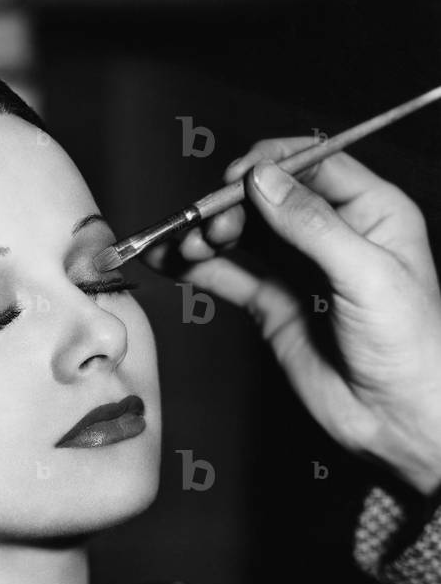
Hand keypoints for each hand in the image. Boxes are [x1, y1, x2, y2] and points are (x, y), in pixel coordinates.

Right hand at [141, 138, 440, 496]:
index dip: (271, 164)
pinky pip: (229, 276)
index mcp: (371, 212)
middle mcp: (332, 234)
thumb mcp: (367, 274)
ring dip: (208, 233)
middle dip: (231, 204)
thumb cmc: (411, 346)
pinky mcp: (274, 304)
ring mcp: (300, 269)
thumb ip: (312, 225)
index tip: (235, 178)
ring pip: (244, 234)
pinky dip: (197, 268)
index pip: (314, 164)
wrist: (398, 420)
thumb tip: (264, 179)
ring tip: (186, 245)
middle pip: (269, 197)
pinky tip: (171, 262)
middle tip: (208, 226)